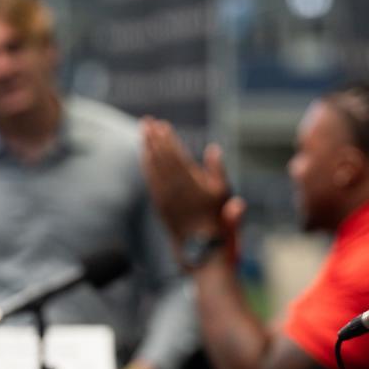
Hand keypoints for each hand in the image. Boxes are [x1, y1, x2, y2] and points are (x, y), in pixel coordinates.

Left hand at [140, 117, 230, 239]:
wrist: (201, 246)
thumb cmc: (217, 218)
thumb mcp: (224, 194)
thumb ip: (218, 170)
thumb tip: (213, 149)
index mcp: (192, 183)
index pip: (176, 155)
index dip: (167, 139)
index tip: (162, 125)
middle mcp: (176, 189)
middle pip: (161, 158)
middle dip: (154, 138)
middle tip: (147, 122)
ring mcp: (165, 197)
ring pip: (153, 167)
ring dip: (147, 148)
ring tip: (144, 133)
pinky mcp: (160, 204)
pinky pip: (150, 180)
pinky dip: (146, 165)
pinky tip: (144, 155)